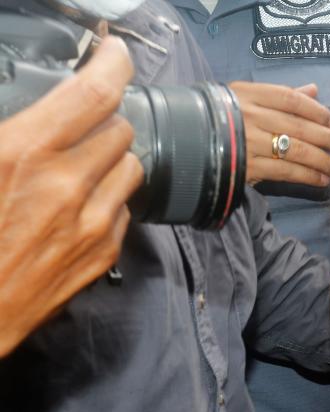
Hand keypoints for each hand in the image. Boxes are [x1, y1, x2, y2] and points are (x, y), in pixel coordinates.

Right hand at [0, 36, 141, 356]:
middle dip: (104, 120)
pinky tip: (79, 204)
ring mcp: (90, 223)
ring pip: (132, 167)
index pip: (94, 93)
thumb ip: (13, 132)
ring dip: (112, 158)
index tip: (115, 54)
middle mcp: (66, 185)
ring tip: (82, 164)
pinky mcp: (102, 253)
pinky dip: (109, 198)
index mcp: (23, 153)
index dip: (113, 64)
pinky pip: (124, 208)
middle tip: (82, 123)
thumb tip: (39, 114)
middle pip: (120, 129)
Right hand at [229, 81, 329, 187]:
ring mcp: (248, 142)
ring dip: (325, 163)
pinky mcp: (247, 167)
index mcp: (248, 94)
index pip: (291, 99)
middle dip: (329, 139)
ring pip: (297, 151)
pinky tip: (323, 180)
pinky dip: (308, 176)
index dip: (318, 111)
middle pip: (300, 127)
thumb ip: (282, 95)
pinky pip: (286, 171)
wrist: (181, 142)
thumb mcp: (245, 98)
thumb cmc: (220, 117)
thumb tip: (314, 90)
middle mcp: (249, 116)